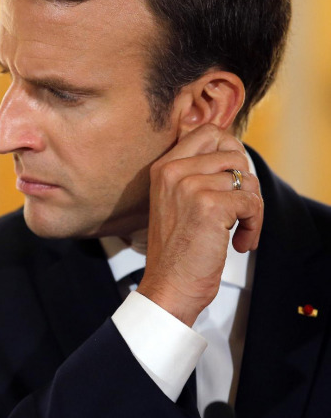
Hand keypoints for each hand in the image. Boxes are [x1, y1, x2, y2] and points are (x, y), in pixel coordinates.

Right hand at [137, 124, 262, 325]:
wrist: (168, 285)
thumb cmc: (176, 250)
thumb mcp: (175, 201)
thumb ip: (195, 173)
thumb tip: (234, 155)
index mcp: (163, 167)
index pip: (208, 132)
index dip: (230, 152)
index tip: (230, 180)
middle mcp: (173, 171)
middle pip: (233, 151)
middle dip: (245, 179)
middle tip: (238, 205)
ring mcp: (190, 186)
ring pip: (246, 179)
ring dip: (252, 208)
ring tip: (237, 230)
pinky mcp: (210, 205)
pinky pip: (251, 203)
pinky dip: (254, 225)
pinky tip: (238, 242)